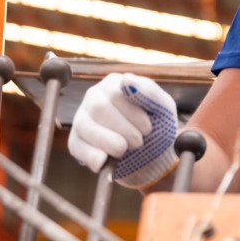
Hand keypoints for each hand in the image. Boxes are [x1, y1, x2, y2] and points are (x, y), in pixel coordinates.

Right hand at [67, 73, 178, 188]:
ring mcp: (82, 118)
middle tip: (138, 142)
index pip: (115, 92)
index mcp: (114, 84)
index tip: (148, 128)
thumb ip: (149, 92)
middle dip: (122, 129)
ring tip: (124, 150)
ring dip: (108, 142)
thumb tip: (127, 80)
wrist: (153, 156)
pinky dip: (93, 156)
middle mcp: (94, 97)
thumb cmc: (157, 126)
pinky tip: (107, 160)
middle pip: (98, 108)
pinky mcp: (76, 141)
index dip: (132, 113)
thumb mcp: (163, 107)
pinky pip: (76, 146)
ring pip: (84, 126)